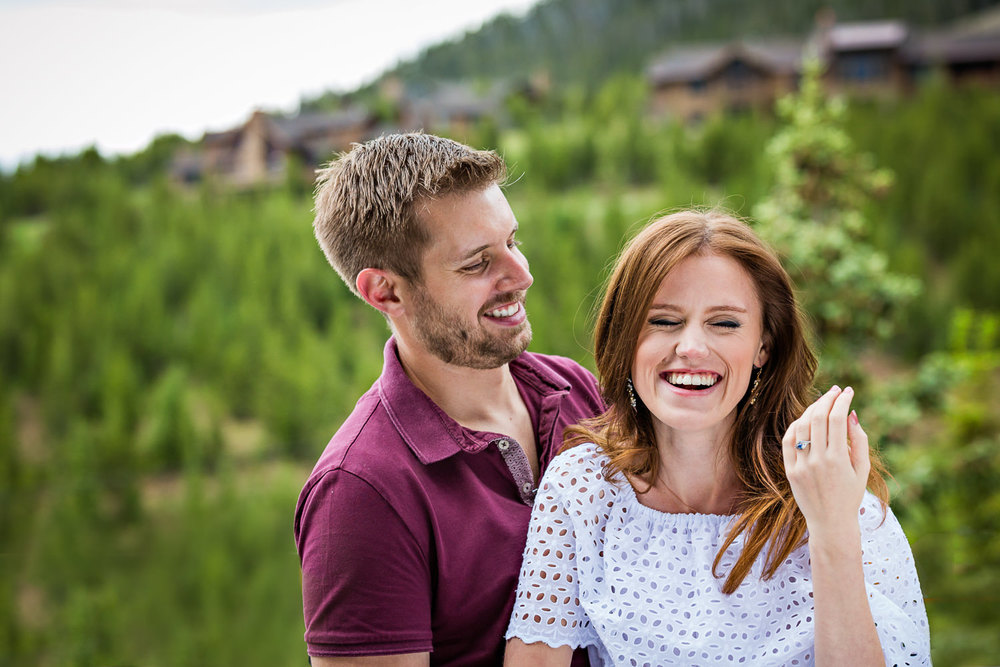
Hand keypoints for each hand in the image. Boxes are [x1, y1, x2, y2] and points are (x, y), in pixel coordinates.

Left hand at [781, 385, 870, 536]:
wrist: (830, 523)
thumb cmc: (851, 495)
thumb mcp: (862, 470)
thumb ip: (859, 441)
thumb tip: (851, 414)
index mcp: (839, 459)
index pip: (837, 419)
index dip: (842, 401)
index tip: (848, 392)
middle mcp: (818, 460)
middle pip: (818, 418)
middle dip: (827, 399)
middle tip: (835, 391)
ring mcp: (801, 465)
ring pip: (801, 426)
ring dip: (811, 410)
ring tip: (822, 402)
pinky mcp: (790, 470)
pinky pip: (788, 441)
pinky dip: (796, 426)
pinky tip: (805, 419)